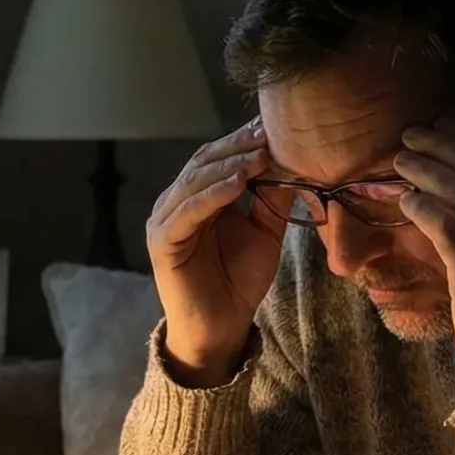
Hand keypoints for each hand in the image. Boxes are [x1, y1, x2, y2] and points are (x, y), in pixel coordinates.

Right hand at [146, 119, 280, 386]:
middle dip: (237, 146)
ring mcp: (165, 220)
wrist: (220, 329)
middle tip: (268, 133)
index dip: (243, 140)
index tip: (274, 125)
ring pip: (195, 180)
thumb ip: (272, 199)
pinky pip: (188, 210)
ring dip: (228, 165)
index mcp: (198, 196)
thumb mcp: (264, 232)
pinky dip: (212, 194)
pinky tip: (237, 183)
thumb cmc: (239, 283)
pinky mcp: (162, 241)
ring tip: (258, 156)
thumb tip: (293, 160)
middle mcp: (177, 202)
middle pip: (204, 161)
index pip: (217, 156)